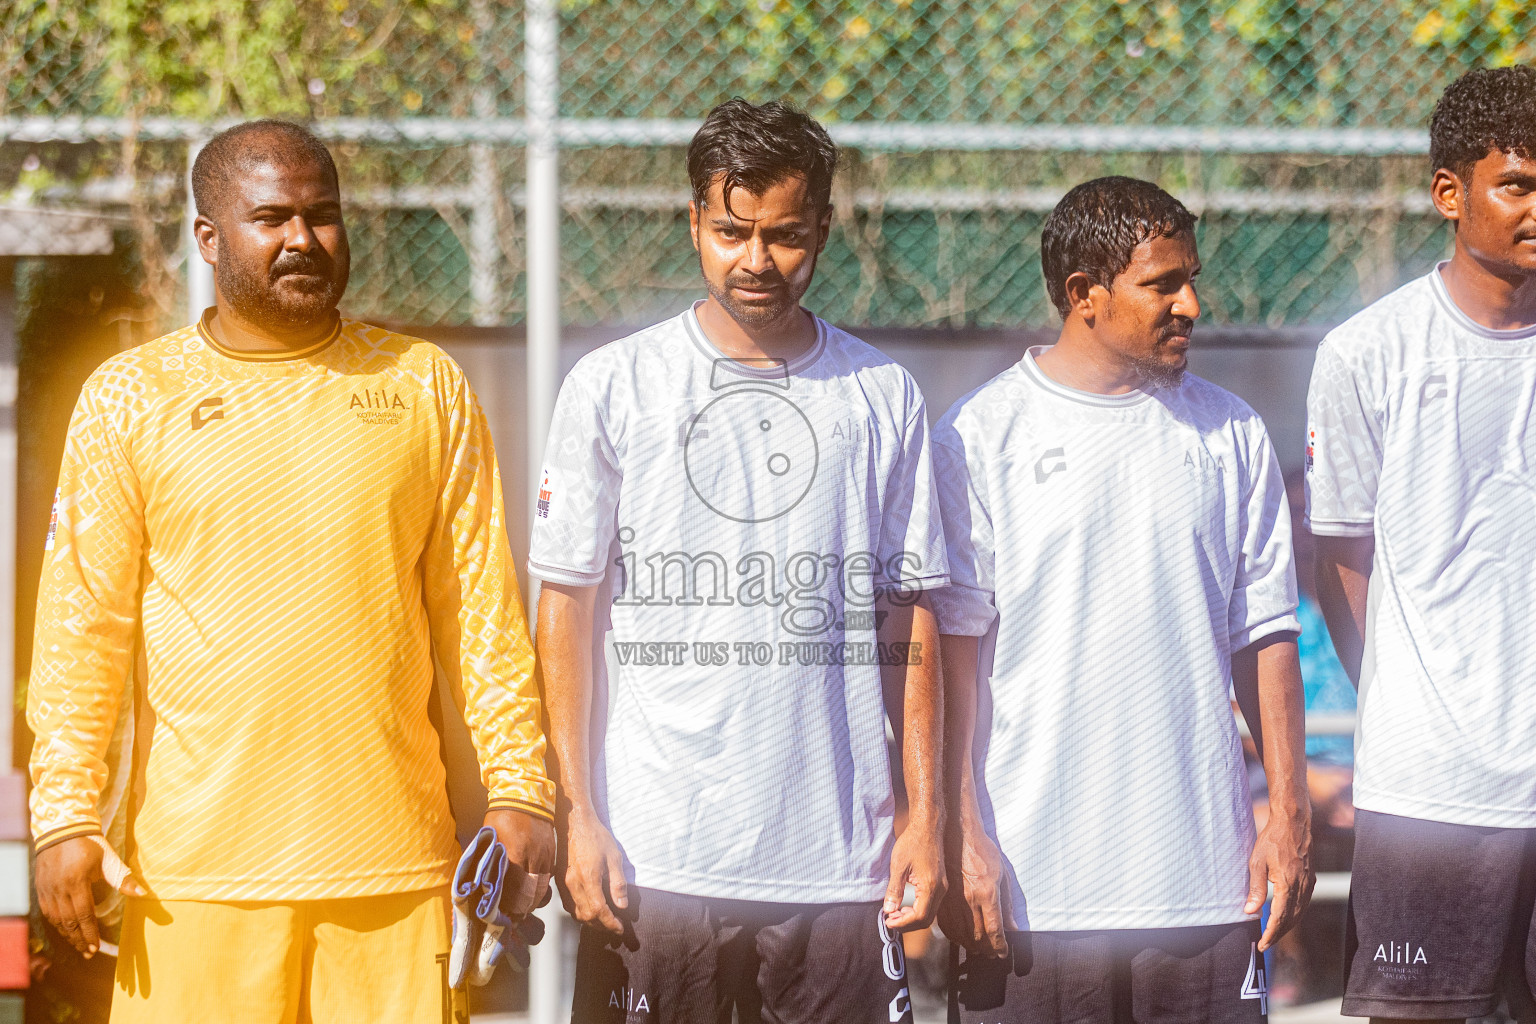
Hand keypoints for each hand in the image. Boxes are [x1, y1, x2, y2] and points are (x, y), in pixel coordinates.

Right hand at [36, 835, 144, 956]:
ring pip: (56, 920)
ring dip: (68, 935)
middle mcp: (59, 889)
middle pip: (69, 922)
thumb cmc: (90, 844)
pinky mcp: (41, 888)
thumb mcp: (109, 859)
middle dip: (79, 940)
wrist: (63, 829)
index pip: (84, 915)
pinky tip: (65, 931)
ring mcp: (47, 890)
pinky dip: (57, 924)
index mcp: (77, 882)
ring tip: (79, 946)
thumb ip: (123, 879)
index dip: (90, 933)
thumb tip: (142, 894)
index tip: (95, 947)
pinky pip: (48, 912)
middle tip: (88, 953)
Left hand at [484, 808, 555, 920]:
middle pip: (531, 894)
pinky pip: (548, 876)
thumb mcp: (490, 838)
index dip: (509, 907)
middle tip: (514, 917)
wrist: (525, 794)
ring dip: (533, 900)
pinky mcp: (553, 852)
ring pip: (542, 887)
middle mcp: (533, 858)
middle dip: (522, 909)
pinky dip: (541, 886)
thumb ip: (490, 862)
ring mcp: (546, 855)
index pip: (514, 891)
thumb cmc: (502, 815)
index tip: (503, 916)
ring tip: (523, 907)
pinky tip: (533, 890)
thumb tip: (486, 886)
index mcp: (515, 855)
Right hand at [557, 808, 628, 936]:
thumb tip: (622, 906)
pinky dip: (579, 912)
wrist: (574, 822)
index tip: (621, 928)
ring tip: (605, 920)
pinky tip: (590, 909)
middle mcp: (573, 884)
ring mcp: (563, 884)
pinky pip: (568, 905)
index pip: (599, 911)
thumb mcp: (614, 857)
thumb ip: (618, 883)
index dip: (611, 923)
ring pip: (575, 913)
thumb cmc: (596, 836)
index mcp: (589, 878)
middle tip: (615, 925)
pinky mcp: (558, 881)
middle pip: (586, 916)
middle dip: (602, 925)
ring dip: (590, 921)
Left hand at [884, 818, 944, 931]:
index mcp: (931, 886)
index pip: (919, 916)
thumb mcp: (898, 866)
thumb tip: (889, 910)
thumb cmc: (912, 843)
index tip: (887, 921)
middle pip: (926, 919)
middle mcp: (941, 890)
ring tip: (894, 912)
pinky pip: (931, 904)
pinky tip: (905, 904)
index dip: (903, 923)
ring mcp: (943, 887)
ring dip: (912, 917)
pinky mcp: (940, 883)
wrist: (927, 827)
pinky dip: (918, 909)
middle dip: (907, 923)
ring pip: (929, 913)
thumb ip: (894, 890)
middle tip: (889, 919)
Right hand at [939, 824, 1010, 956]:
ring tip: (978, 950)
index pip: (994, 930)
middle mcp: (970, 900)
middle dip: (987, 949)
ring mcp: (954, 900)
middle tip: (992, 954)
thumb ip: (1007, 902)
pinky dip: (954, 936)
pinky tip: (960, 938)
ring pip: (962, 933)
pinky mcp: (942, 897)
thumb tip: (1012, 926)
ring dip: (971, 946)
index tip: (1003, 953)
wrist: (958, 834)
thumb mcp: (1003, 873)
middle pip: (978, 936)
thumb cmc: (983, 851)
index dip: (1000, 946)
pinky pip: (946, 924)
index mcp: (987, 893)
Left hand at [1246, 804, 1312, 951]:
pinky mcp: (1310, 879)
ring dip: (1287, 926)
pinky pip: (1304, 903)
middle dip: (1278, 934)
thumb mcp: (1257, 863)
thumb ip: (1255, 888)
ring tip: (1273, 934)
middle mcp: (1302, 888)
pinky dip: (1295, 915)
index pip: (1280, 918)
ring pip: (1299, 913)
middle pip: (1291, 920)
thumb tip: (1250, 911)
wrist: (1293, 824)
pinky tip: (1287, 917)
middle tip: (1265, 944)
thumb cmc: (1272, 840)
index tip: (1262, 944)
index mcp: (1288, 885)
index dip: (1271, 934)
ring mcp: (1308, 884)